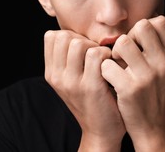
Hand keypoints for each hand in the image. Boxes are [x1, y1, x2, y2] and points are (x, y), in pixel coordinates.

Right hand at [43, 30, 125, 150]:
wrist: (101, 131)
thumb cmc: (93, 99)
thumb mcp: (73, 80)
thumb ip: (70, 58)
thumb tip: (79, 32)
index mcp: (51, 73)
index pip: (51, 36)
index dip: (71, 35)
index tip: (85, 48)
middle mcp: (57, 77)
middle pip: (65, 36)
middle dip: (84, 39)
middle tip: (97, 54)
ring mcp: (72, 83)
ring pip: (79, 43)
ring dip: (96, 47)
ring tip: (104, 60)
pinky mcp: (90, 87)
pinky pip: (96, 55)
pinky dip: (107, 55)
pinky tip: (112, 66)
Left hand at [101, 15, 164, 150]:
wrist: (154, 126)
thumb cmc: (156, 91)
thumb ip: (160, 44)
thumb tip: (148, 16)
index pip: (160, 21)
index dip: (146, 26)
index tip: (140, 42)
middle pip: (142, 26)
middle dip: (130, 36)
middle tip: (126, 52)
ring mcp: (148, 76)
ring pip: (122, 42)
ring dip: (115, 51)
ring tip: (118, 64)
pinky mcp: (130, 89)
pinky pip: (108, 64)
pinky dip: (105, 70)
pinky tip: (111, 79)